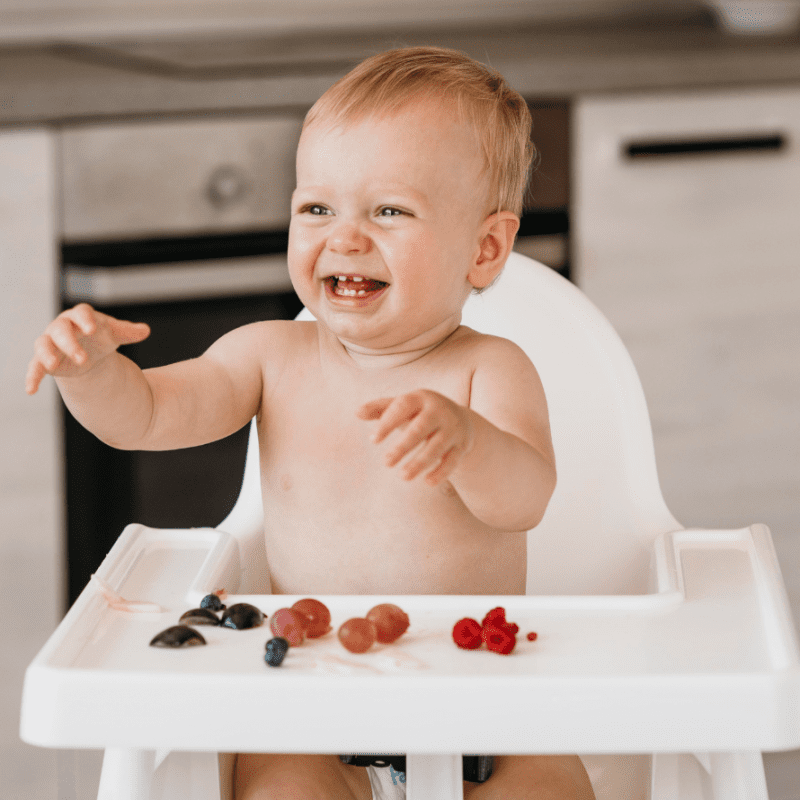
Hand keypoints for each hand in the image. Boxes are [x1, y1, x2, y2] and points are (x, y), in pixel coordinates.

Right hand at [26, 303, 149, 394]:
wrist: (89, 353)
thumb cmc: (101, 337)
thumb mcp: (115, 334)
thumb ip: (128, 331)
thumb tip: (145, 331)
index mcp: (80, 317)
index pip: (80, 313)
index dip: (85, 320)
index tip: (93, 329)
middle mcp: (61, 327)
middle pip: (60, 330)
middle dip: (70, 343)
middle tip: (83, 358)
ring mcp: (50, 343)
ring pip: (43, 345)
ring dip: (47, 354)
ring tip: (53, 364)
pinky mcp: (44, 361)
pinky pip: (34, 367)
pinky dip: (31, 377)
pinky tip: (30, 390)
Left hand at [357, 389, 473, 484]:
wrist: (460, 419)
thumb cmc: (420, 413)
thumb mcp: (403, 407)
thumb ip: (380, 409)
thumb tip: (357, 413)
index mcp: (421, 398)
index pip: (402, 406)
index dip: (388, 422)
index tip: (373, 440)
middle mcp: (439, 411)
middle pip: (421, 428)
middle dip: (404, 446)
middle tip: (386, 463)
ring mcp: (452, 428)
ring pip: (437, 446)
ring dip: (420, 462)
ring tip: (403, 476)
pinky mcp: (461, 446)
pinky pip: (453, 460)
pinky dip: (441, 472)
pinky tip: (427, 482)